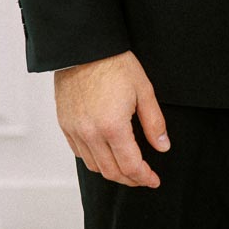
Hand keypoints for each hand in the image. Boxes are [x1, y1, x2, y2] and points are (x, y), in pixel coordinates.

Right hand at [55, 51, 169, 187]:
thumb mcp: (143, 89)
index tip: (153, 180)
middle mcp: (91, 134)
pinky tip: (105, 153)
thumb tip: (162, 146)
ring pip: (94, 166)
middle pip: (111, 172)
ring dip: (112, 172)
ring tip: (126, 167)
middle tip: (143, 177)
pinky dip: (94, 159)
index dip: (144, 177)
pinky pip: (79, 153)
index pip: (130, 166)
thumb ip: (154, 122)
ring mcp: (75, 130)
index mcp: (113, 126)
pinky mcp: (65, 125)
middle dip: (130, 179)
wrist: (84, 47)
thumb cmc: (114, 63)